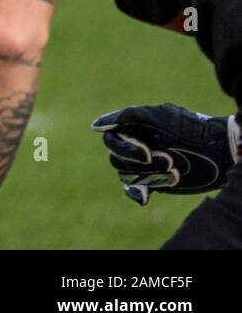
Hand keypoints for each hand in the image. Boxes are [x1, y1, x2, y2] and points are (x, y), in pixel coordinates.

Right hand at [92, 103, 239, 204]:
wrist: (217, 151)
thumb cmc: (188, 129)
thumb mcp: (157, 116)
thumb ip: (125, 116)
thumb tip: (95, 126)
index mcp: (133, 128)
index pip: (111, 139)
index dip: (125, 147)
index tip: (146, 151)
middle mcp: (136, 145)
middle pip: (116, 158)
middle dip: (140, 162)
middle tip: (167, 159)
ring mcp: (145, 164)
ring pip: (126, 174)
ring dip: (149, 175)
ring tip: (174, 170)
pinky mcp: (154, 181)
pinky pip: (134, 189)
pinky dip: (137, 192)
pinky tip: (145, 195)